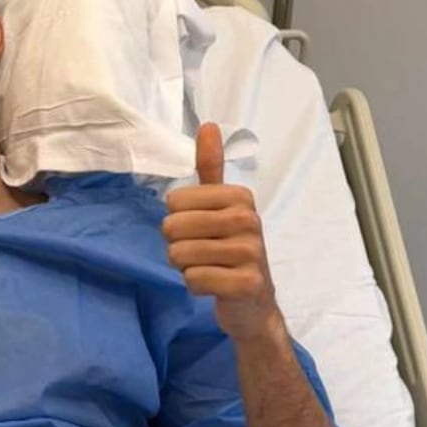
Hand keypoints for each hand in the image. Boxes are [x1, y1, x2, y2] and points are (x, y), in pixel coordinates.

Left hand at [161, 123, 284, 342]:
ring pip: (179, 254)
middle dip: (177, 246)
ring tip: (208, 268)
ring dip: (186, 266)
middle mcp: (248, 220)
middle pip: (172, 227)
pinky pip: (194, 279)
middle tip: (202, 253)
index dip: (177, 220)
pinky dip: (196, 286)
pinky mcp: (247, 284)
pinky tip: (215, 286)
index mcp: (239, 197)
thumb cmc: (230, 249)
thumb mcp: (221, 206)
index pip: (173, 202)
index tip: (201, 230)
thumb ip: (210, 168)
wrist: (254, 303)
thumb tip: (208, 124)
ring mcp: (251, 253)